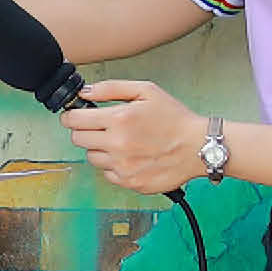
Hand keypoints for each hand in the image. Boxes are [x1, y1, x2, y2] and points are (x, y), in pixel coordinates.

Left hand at [66, 80, 213, 193]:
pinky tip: (130, 156)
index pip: (74, 120)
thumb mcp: (146, 91)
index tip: (76, 115)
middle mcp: (117, 145)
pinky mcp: (129, 182)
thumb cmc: (175, 119)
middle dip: (85, 131)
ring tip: (122, 141)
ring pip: (91, 157)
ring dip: (100, 149)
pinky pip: (107, 173)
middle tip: (102, 127)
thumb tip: (85, 92)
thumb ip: (111, 88)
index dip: (72, 115)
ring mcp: (122, 166)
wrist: (199, 147)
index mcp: (119, 120)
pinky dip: (114, 165)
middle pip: (78, 139)